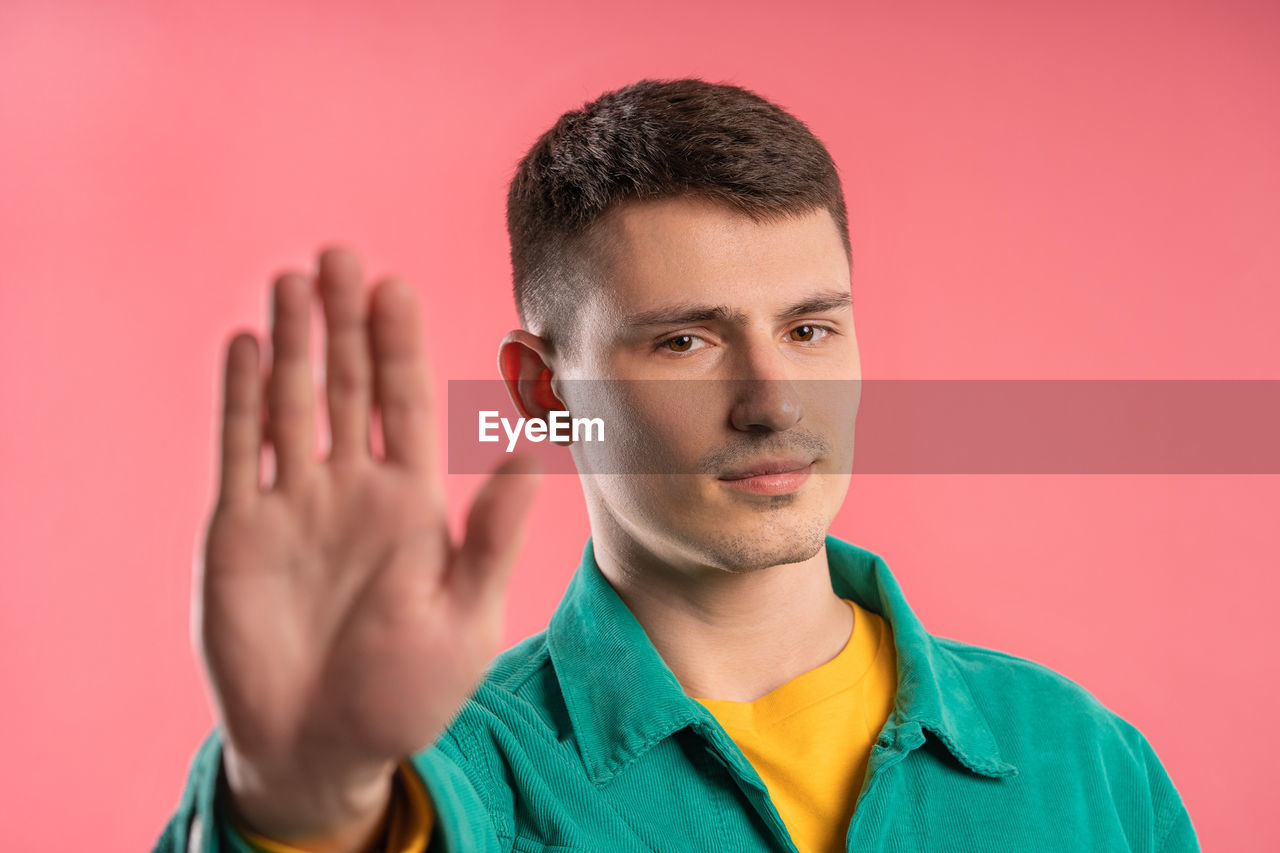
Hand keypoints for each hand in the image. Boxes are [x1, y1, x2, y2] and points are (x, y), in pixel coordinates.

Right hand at [198, 246, 539, 848]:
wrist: (322, 749)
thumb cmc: (404, 693)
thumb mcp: (464, 615)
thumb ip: (493, 534)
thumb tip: (532, 453)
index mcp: (411, 503)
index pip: (406, 404)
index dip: (400, 345)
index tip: (395, 286)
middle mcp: (353, 490)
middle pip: (350, 386)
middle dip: (345, 322)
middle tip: (341, 254)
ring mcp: (294, 505)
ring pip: (293, 403)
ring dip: (293, 343)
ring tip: (292, 281)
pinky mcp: (239, 529)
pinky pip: (241, 450)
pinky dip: (242, 399)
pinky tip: (246, 346)